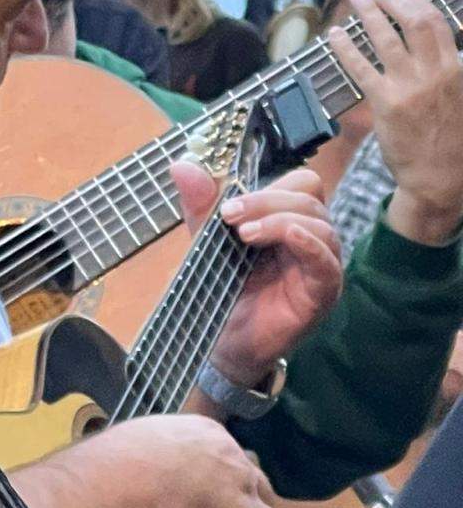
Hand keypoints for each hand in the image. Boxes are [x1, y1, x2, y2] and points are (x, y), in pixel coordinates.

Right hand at [11, 415, 281, 507]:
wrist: (120, 484)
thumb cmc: (118, 461)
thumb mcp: (146, 442)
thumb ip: (164, 456)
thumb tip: (151, 474)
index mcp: (209, 435)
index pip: (232, 460)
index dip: (231, 483)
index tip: (226, 498)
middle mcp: (233, 464)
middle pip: (260, 490)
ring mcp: (240, 501)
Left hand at [171, 160, 341, 388]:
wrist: (221, 343)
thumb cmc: (221, 288)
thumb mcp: (207, 239)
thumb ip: (201, 204)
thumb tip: (181, 165)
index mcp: (288, 219)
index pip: (299, 183)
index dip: (265, 186)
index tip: (227, 204)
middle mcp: (310, 237)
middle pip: (308, 197)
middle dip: (267, 200)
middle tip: (230, 216)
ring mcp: (320, 264)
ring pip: (320, 223)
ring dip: (280, 219)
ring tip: (244, 235)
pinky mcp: (322, 291)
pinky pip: (327, 261)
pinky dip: (309, 243)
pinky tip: (288, 238)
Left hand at [329, 0, 462, 244]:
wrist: (440, 179)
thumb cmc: (452, 141)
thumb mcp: (461, 97)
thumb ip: (451, 69)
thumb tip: (443, 42)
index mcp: (455, 69)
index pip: (435, 21)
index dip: (414, 0)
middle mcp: (434, 73)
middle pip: (412, 21)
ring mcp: (409, 87)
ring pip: (385, 38)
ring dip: (368, 13)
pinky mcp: (385, 104)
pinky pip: (360, 67)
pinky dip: (345, 47)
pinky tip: (333, 35)